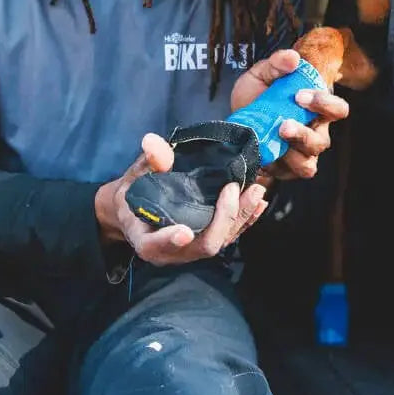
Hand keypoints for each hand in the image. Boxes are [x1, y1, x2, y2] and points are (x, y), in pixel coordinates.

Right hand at [94, 133, 269, 266]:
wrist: (138, 208)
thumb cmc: (134, 192)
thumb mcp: (134, 176)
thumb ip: (148, 163)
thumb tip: (153, 143)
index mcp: (146, 239)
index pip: (156, 245)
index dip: (170, 240)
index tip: (184, 231)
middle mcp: (172, 251)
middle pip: (204, 245)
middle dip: (223, 219)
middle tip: (234, 189)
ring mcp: (193, 250)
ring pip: (222, 240)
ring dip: (241, 217)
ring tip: (255, 191)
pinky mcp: (208, 241)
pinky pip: (231, 235)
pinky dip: (247, 220)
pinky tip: (259, 204)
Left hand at [231, 48, 349, 181]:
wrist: (234, 116)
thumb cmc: (256, 95)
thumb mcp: (262, 74)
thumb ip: (276, 63)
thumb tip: (293, 58)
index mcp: (315, 110)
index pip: (338, 109)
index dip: (324, 104)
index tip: (300, 95)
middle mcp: (313, 133)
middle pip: (322, 141)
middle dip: (304, 134)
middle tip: (283, 124)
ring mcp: (300, 154)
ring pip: (308, 163)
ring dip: (292, 155)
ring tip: (274, 141)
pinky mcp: (284, 169)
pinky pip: (287, 174)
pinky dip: (277, 167)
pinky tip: (264, 154)